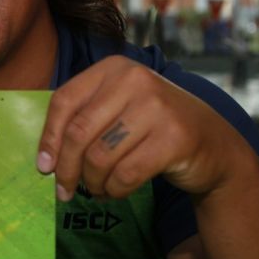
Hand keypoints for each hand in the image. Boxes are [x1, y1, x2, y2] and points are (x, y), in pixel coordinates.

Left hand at [36, 56, 245, 200]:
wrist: (214, 144)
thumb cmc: (153, 128)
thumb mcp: (118, 109)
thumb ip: (84, 119)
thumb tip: (45, 159)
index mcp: (113, 68)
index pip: (64, 101)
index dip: (48, 138)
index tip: (43, 167)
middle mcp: (135, 79)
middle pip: (78, 132)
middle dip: (66, 169)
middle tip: (64, 191)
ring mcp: (158, 106)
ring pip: (100, 157)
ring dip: (92, 183)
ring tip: (96, 190)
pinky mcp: (175, 138)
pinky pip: (125, 174)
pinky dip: (114, 190)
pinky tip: (116, 191)